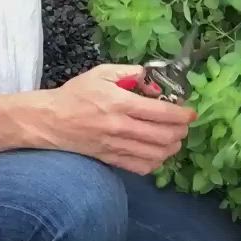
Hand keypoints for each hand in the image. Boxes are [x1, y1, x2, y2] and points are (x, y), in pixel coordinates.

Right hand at [36, 65, 195, 175]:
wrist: (50, 120)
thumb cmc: (76, 94)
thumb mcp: (101, 73)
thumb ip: (129, 73)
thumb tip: (152, 79)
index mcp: (120, 103)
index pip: (161, 113)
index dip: (182, 115)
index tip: (190, 113)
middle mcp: (121, 127)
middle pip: (163, 136)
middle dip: (181, 132)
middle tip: (184, 126)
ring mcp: (116, 146)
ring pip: (156, 154)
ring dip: (172, 148)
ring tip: (175, 140)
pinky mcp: (111, 159)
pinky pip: (140, 167)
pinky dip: (155, 163)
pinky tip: (157, 154)